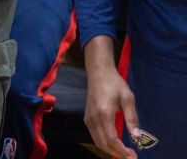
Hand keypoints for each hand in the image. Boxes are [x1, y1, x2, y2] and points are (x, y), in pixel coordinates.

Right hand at [83, 38, 138, 158]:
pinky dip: (104, 143)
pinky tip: (114, 143)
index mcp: (104, 114)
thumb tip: (136, 137)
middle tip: (130, 156)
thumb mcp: (128, 98)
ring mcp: (88, 118)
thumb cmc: (115, 83)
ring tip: (123, 152)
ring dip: (110, 150)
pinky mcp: (87, 117)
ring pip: (97, 141)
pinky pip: (94, 135)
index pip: (111, 139)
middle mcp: (93, 118)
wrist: (98, 72)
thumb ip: (132, 118)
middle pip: (103, 143)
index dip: (122, 150)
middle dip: (117, 153)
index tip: (133, 154)